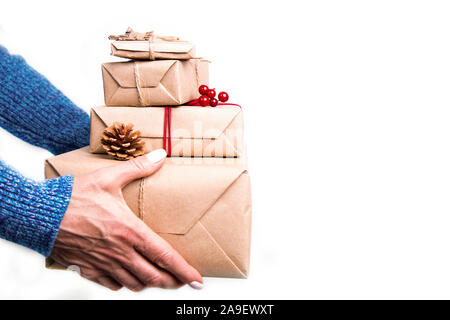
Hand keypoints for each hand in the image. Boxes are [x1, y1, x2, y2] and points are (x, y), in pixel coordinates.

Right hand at [49, 149, 202, 290]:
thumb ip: (138, 167)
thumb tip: (161, 155)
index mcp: (130, 231)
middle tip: (180, 280)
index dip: (184, 271)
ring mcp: (104, 264)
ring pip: (135, 284)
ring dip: (149, 283)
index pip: (165, 257)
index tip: (197, 280)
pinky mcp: (88, 270)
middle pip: (154, 277)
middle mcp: (120, 252)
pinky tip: (127, 278)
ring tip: (157, 279)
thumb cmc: (73, 197)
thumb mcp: (108, 177)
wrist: (39, 215)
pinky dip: (124, 285)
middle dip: (171, 281)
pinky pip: (111, 286)